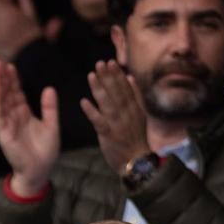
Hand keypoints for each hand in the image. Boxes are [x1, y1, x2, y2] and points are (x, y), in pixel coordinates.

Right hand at [0, 60, 59, 195]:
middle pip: (7, 93)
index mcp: (24, 114)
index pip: (16, 93)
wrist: (40, 170)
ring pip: (1, 101)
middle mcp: (13, 117)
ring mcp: (7, 125)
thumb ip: (50, 108)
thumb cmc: (46, 151)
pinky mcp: (4, 133)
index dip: (13, 79)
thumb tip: (49, 88)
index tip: (10, 65)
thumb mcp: (52, 125)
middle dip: (2, 78)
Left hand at [81, 60, 151, 177]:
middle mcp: (127, 113)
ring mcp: (118, 124)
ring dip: (99, 89)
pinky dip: (91, 111)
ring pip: (107, 103)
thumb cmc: (135, 138)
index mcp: (134, 108)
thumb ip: (135, 96)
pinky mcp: (109, 135)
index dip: (117, 74)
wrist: (137, 161)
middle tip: (99, 63)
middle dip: (108, 76)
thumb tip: (130, 78)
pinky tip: (83, 101)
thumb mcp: (140, 114)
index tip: (110, 62)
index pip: (125, 87)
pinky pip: (99, 121)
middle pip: (116, 92)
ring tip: (91, 75)